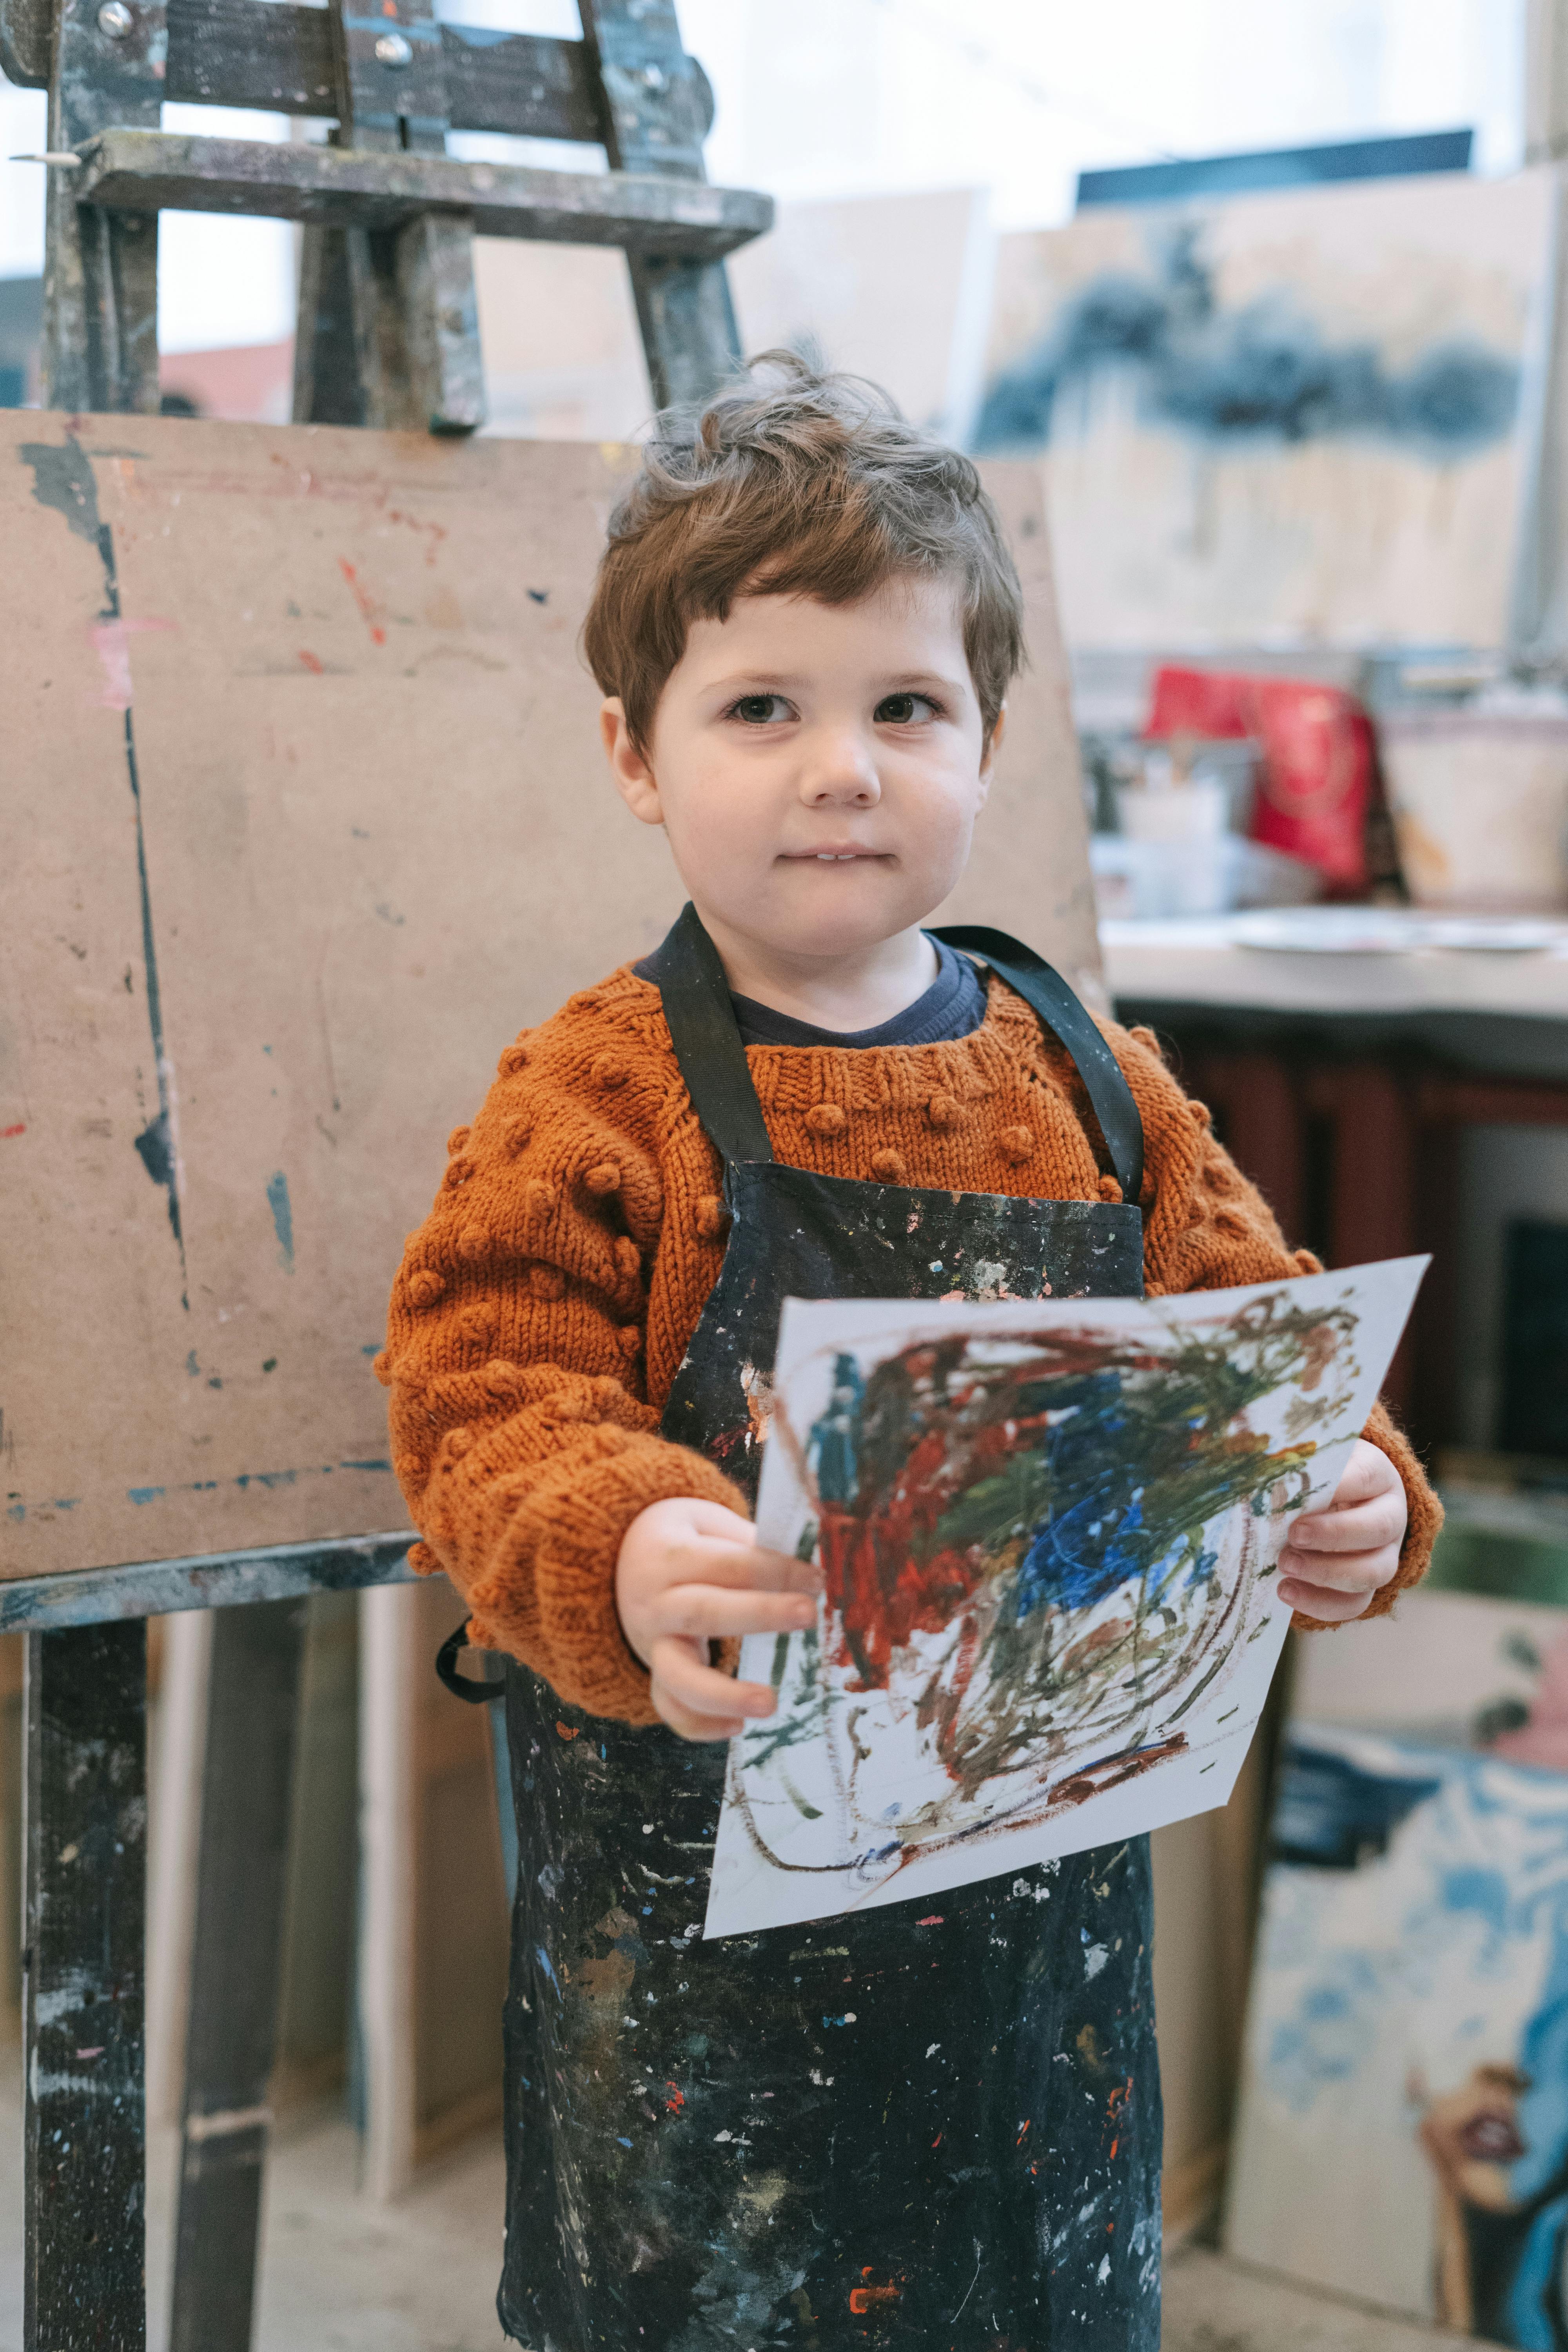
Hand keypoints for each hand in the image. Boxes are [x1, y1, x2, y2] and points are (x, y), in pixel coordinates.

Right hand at [616, 1496, 822, 1741]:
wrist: (621, 1566)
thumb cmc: (684, 1542)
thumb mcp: (707, 1525)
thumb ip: (750, 1542)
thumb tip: (808, 1560)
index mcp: (672, 1556)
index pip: (729, 1563)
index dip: (775, 1569)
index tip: (817, 1578)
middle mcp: (657, 1603)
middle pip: (703, 1612)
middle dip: (759, 1614)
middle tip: (808, 1615)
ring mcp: (652, 1644)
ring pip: (678, 1675)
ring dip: (724, 1693)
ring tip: (770, 1704)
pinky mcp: (655, 1674)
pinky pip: (670, 1707)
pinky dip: (699, 1725)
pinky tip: (737, 1728)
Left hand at [1277, 1437, 1406, 1622]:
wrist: (1338, 1504)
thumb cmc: (1317, 1476)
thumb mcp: (1311, 1461)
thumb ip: (1294, 1464)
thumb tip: (1260, 1467)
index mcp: (1377, 1474)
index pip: (1366, 1477)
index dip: (1338, 1487)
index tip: (1300, 1495)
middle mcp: (1390, 1515)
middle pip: (1378, 1528)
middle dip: (1333, 1534)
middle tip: (1293, 1534)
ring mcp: (1385, 1554)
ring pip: (1373, 1572)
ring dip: (1327, 1573)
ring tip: (1285, 1566)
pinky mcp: (1368, 1587)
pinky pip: (1355, 1604)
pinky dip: (1320, 1603)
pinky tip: (1286, 1592)